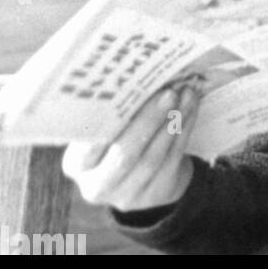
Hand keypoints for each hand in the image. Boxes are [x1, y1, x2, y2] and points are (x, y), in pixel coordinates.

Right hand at [61, 86, 198, 213]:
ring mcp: (126, 195)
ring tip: (185, 94)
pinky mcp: (155, 195)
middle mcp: (96, 185)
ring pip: (153, 157)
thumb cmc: (120, 140)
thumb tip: (135, 73)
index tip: (127, 93)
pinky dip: (183, 129)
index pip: (88, 146)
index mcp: (77, 164)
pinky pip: (173, 159)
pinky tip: (190, 107)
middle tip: (168, 92)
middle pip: (124, 154)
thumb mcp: (107, 130)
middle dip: (148, 120)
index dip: (108, 122)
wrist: (145, 178)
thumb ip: (113, 112)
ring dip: (171, 122)